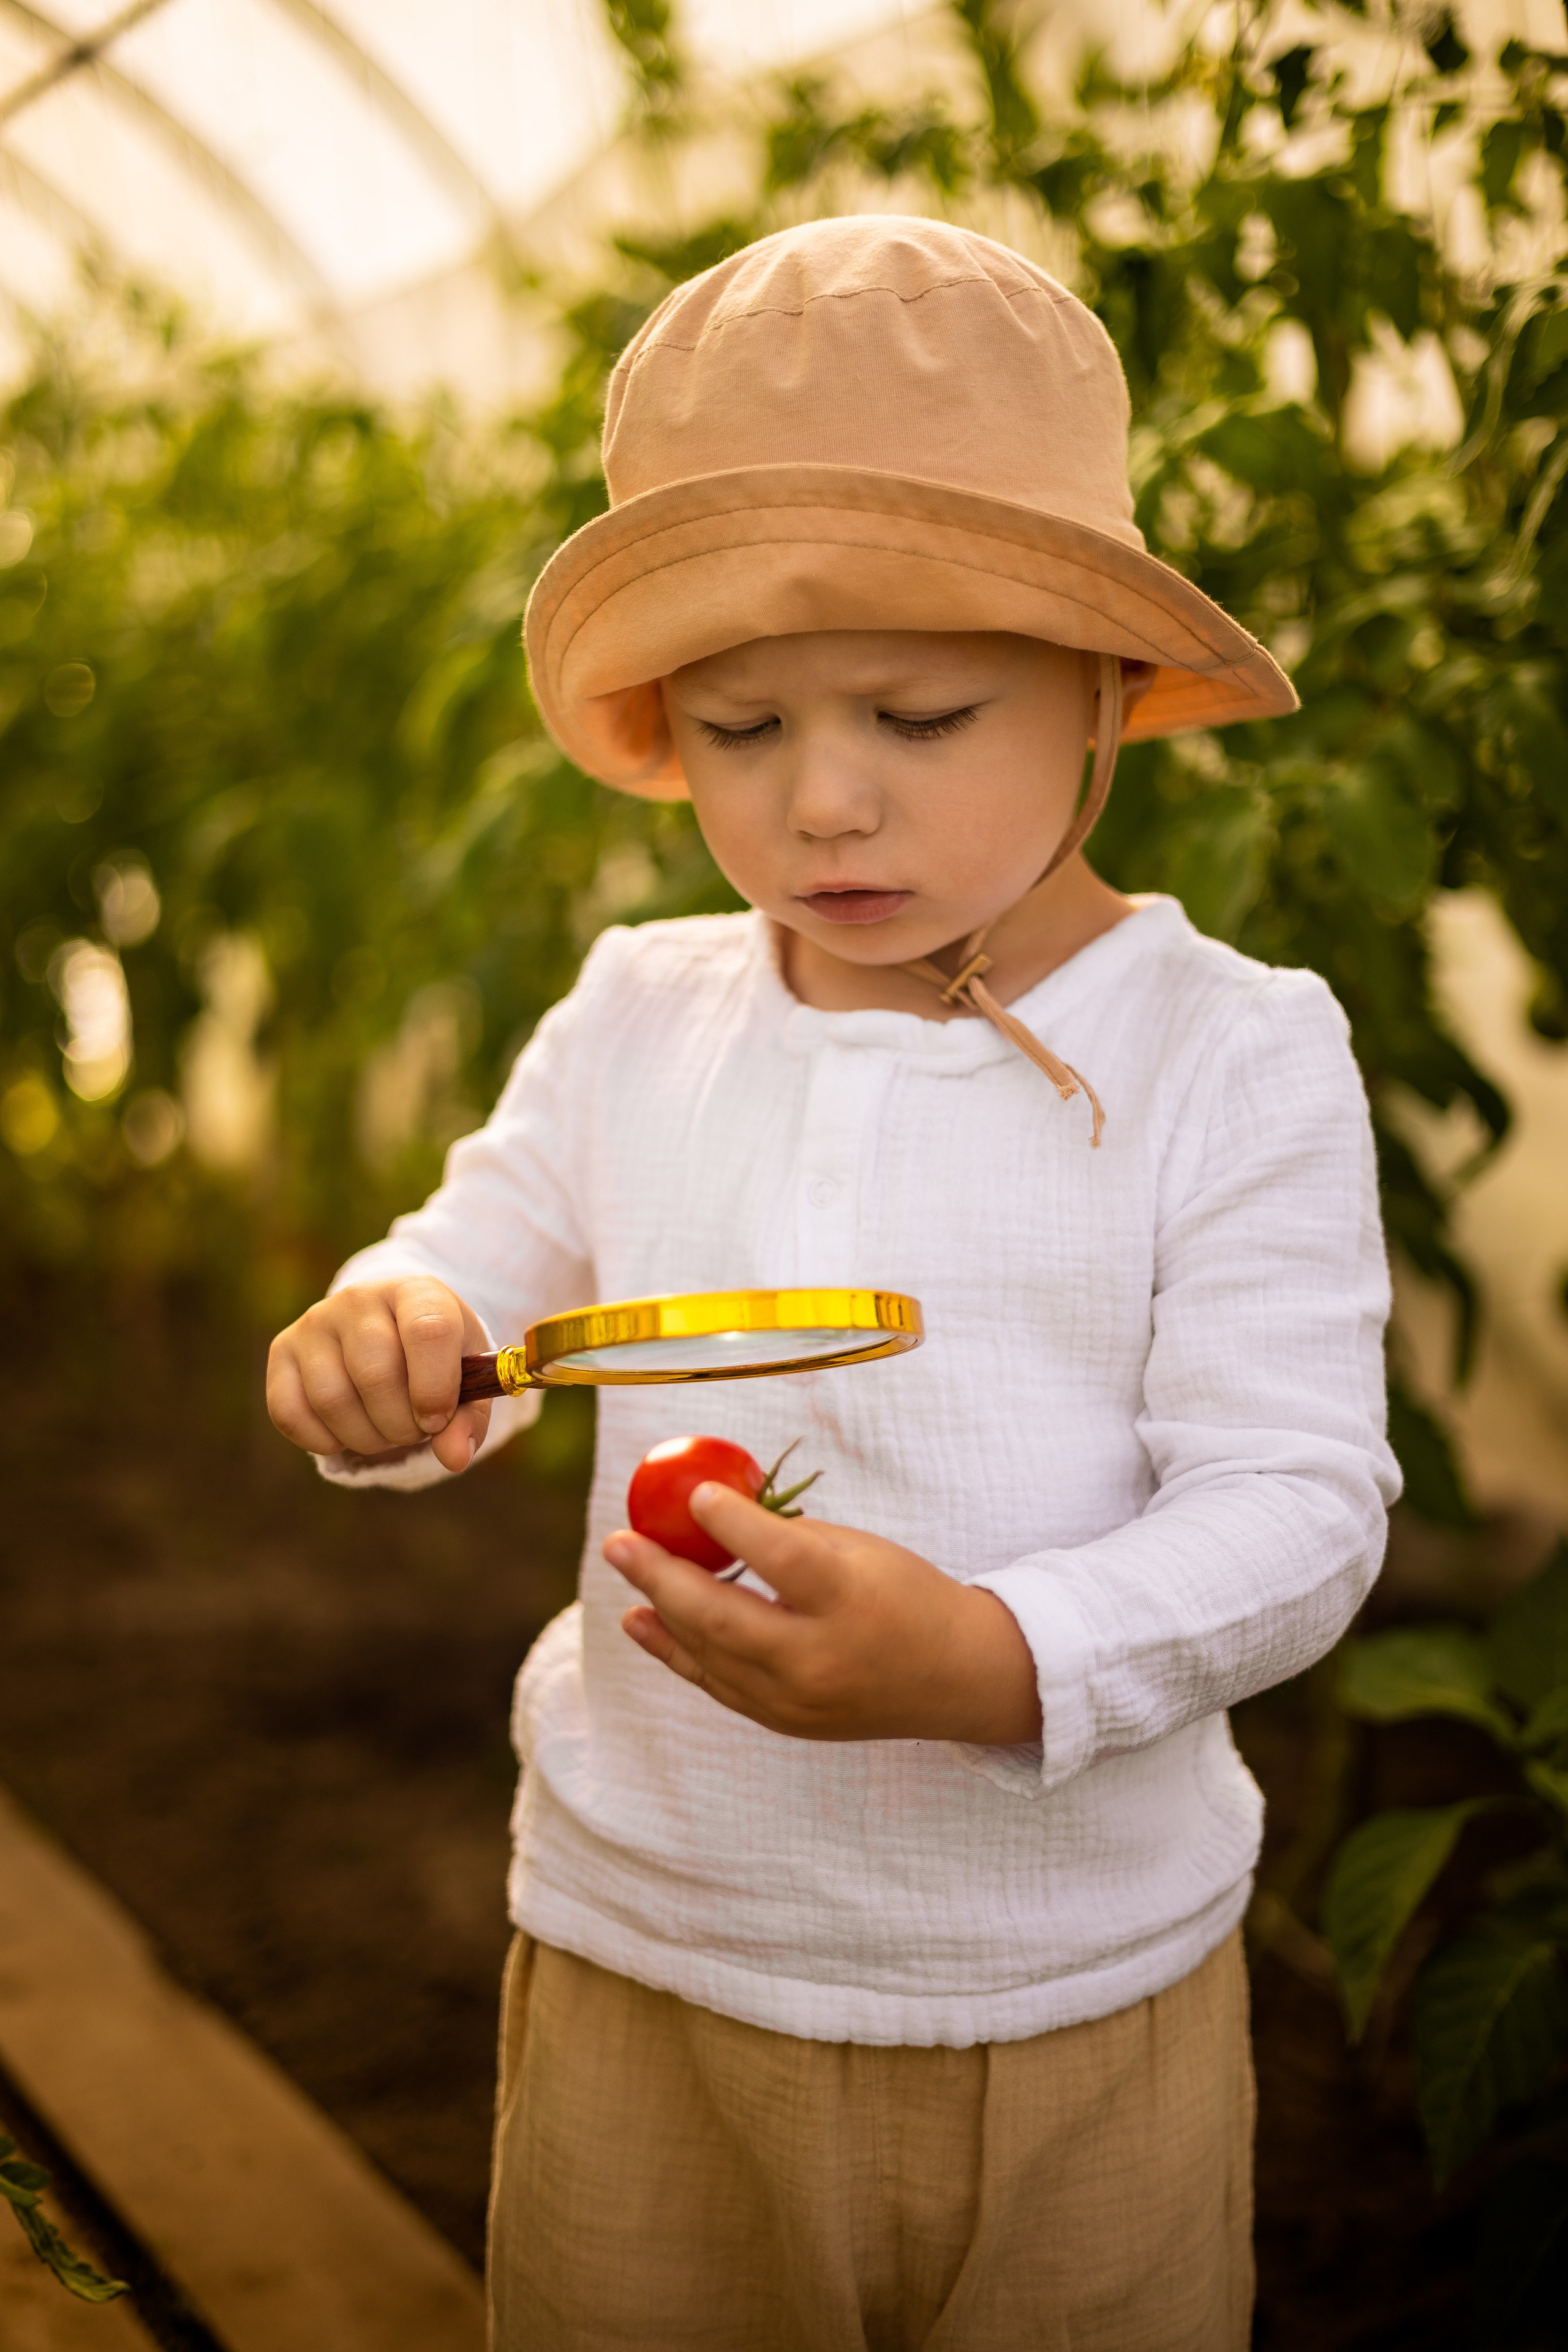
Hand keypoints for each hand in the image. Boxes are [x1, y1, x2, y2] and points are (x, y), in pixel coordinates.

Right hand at [266, 1277, 491, 1473]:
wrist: (389, 1331)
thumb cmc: (435, 1359)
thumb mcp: (465, 1380)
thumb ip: (468, 1419)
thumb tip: (454, 1458)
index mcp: (417, 1292)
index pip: (428, 1332)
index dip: (434, 1389)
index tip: (437, 1420)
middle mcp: (359, 1298)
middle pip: (375, 1375)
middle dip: (401, 1425)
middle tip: (415, 1430)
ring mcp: (314, 1322)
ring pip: (332, 1400)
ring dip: (366, 1438)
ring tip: (386, 1430)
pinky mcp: (282, 1350)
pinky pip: (289, 1414)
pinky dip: (323, 1442)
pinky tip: (347, 1433)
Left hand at [604, 1484, 1041, 1745]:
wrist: (955, 1679)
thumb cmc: (907, 1595)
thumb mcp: (863, 1550)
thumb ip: (790, 1539)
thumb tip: (715, 1515)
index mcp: (850, 1601)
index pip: (780, 1559)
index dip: (732, 1524)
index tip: (695, 1494)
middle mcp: (819, 1658)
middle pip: (721, 1616)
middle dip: (660, 1575)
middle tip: (619, 1540)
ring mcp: (796, 1699)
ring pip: (708, 1652)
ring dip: (658, 1608)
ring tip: (624, 1566)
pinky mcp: (783, 1721)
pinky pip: (716, 1682)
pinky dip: (674, 1650)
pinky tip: (641, 1620)